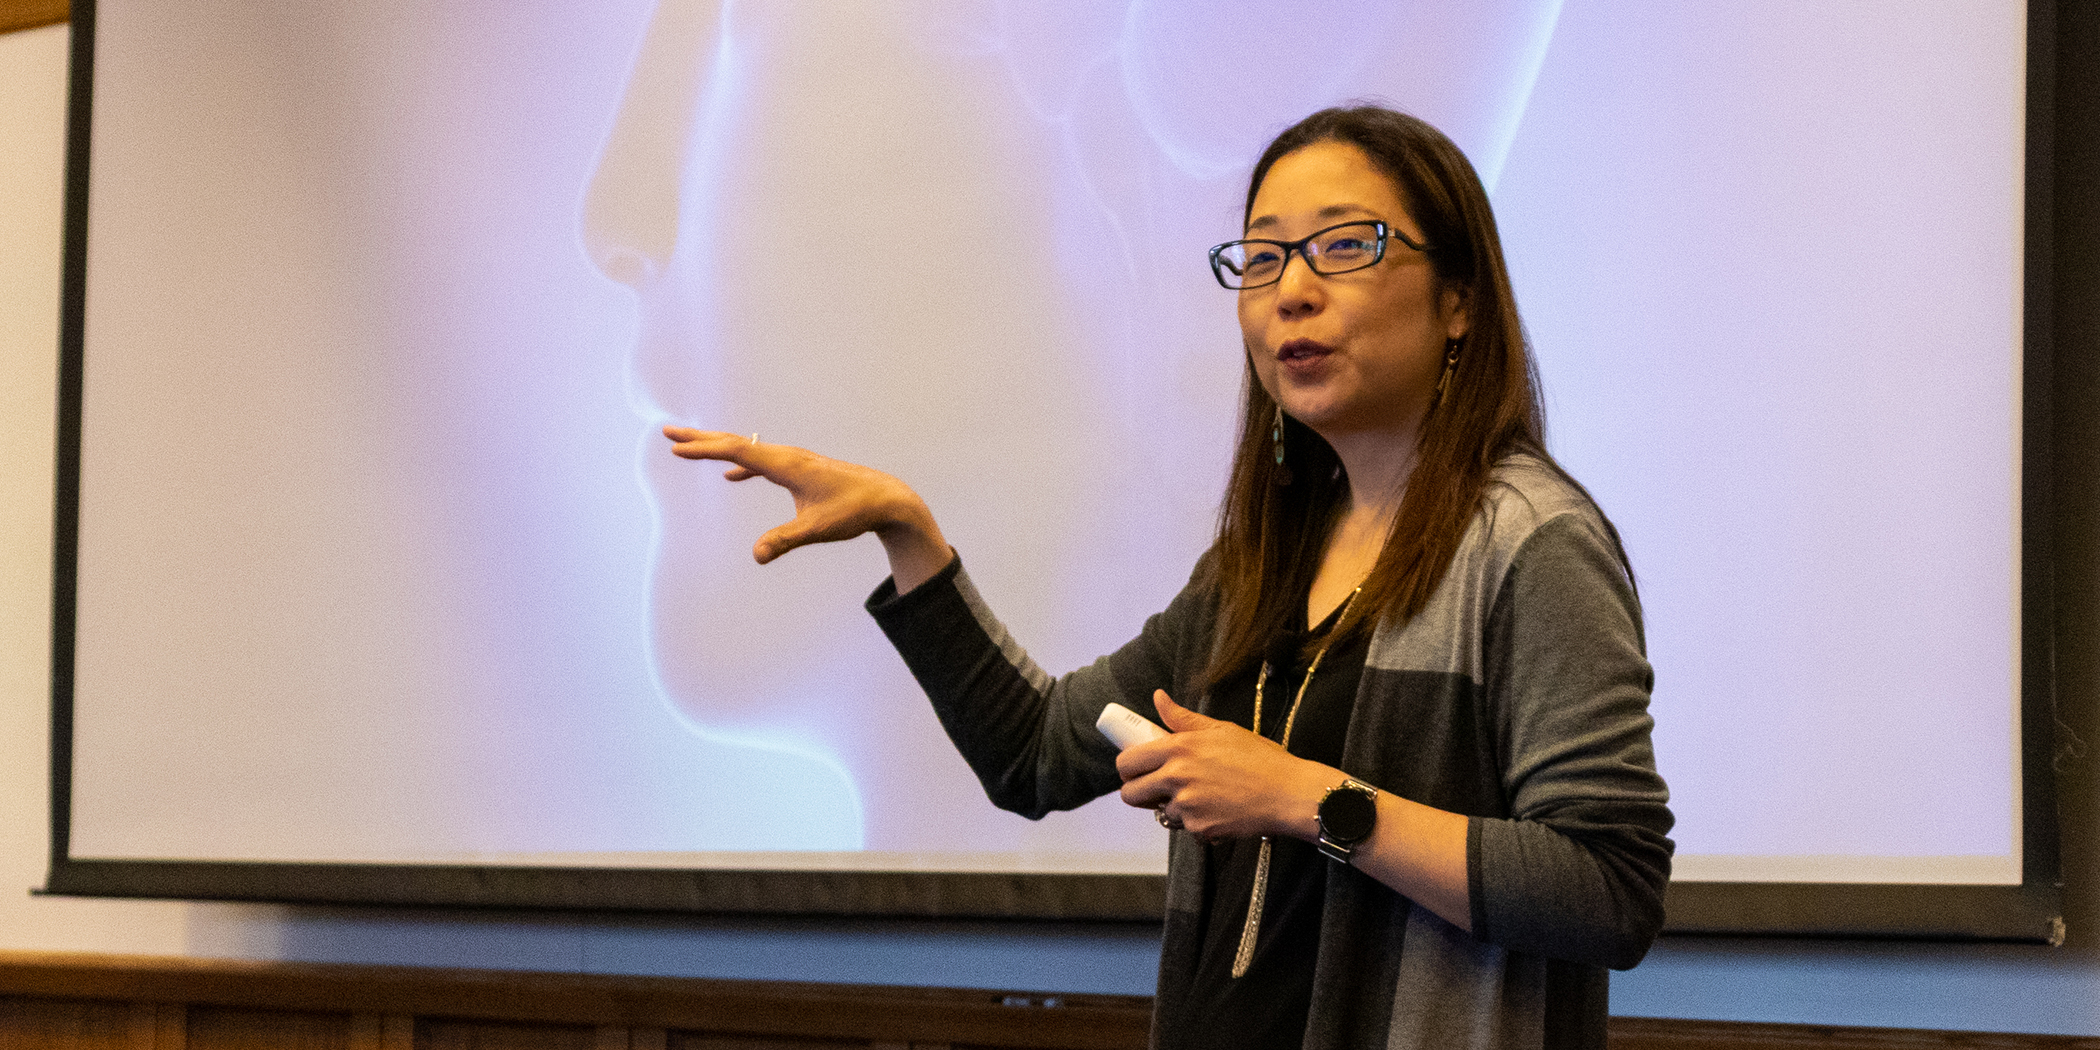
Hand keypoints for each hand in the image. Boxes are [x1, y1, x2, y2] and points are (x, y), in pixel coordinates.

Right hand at [662, 427, 951, 588]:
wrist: (886, 499)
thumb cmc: (854, 511)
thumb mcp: (817, 529)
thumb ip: (785, 540)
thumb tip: (757, 555)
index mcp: (787, 465)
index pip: (737, 453)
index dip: (704, 451)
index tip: (676, 449)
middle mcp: (788, 457)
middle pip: (736, 444)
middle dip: (701, 439)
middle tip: (668, 432)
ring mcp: (794, 461)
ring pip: (748, 451)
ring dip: (717, 448)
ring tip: (690, 447)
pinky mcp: (801, 471)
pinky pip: (763, 463)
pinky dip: (742, 466)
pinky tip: (730, 476)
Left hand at [1115, 690, 1338, 842]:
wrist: (1289, 793)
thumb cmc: (1261, 759)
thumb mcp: (1222, 730)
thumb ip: (1182, 718)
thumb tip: (1158, 698)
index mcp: (1179, 748)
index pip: (1127, 761)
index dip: (1128, 767)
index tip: (1137, 768)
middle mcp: (1177, 777)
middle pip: (1130, 794)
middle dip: (1139, 792)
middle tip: (1156, 788)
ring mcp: (1187, 806)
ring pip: (1160, 813)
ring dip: (1173, 808)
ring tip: (1202, 796)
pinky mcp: (1199, 829)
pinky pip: (1186, 828)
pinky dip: (1197, 822)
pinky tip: (1218, 809)